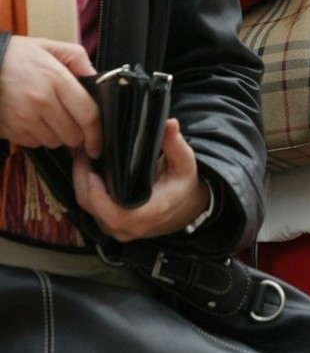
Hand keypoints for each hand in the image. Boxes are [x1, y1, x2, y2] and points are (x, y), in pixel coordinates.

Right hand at [0, 36, 101, 155]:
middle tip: (72, 124)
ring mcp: (24, 118)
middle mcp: (41, 102)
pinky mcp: (10, 129)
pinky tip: (32, 120)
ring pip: (54, 143)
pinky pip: (33, 144)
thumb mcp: (49, 46)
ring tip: (49, 118)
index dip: (97, 134)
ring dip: (57, 136)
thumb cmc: (15, 55)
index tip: (98, 143)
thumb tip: (96, 78)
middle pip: (72, 136)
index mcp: (56, 79)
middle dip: (77, 134)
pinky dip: (37, 137)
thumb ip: (78, 59)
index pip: (87, 115)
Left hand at [72, 117, 208, 241]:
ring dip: (82, 185)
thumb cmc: (181, 183)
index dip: (99, 196)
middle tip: (83, 154)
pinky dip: (86, 191)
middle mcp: (132, 226)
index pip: (117, 215)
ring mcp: (120, 229)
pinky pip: (91, 211)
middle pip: (95, 210)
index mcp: (152, 212)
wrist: (184, 208)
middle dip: (83, 182)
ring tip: (83, 159)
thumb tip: (170, 123)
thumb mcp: (184, 162)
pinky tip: (88, 171)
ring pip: (89, 211)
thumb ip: (175, 144)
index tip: (92, 172)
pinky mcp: (111, 226)